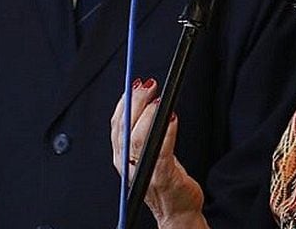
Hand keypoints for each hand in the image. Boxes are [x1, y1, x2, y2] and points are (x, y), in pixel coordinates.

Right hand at [110, 78, 208, 228]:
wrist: (177, 211)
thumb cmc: (164, 180)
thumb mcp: (148, 153)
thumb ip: (144, 131)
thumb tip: (148, 98)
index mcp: (122, 156)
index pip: (117, 125)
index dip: (124, 102)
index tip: (133, 84)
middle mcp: (127, 164)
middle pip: (125, 129)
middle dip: (136, 102)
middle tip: (148, 85)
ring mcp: (143, 172)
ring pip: (138, 139)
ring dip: (149, 116)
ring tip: (158, 100)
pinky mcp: (162, 177)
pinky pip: (161, 151)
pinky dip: (166, 131)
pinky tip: (172, 118)